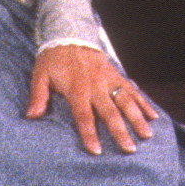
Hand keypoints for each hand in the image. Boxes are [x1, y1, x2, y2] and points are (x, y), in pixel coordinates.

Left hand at [26, 46, 156, 155]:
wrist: (69, 34)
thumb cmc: (53, 59)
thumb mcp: (40, 74)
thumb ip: (38, 96)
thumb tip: (31, 117)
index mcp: (77, 88)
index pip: (84, 115)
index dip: (89, 133)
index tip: (96, 151)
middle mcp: (96, 85)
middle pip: (110, 111)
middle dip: (120, 131)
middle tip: (129, 149)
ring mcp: (109, 79)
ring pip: (126, 100)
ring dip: (137, 118)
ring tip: (147, 135)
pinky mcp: (117, 75)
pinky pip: (133, 90)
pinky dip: (144, 102)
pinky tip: (153, 116)